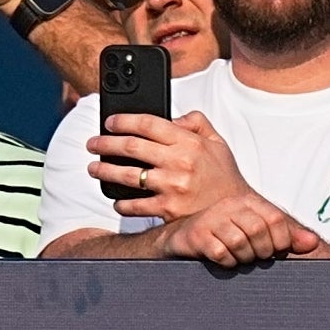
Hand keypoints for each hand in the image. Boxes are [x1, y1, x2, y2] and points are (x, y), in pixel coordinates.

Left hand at [94, 109, 255, 227]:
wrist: (237, 212)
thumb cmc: (224, 176)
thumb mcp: (216, 142)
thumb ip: (195, 122)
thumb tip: (171, 117)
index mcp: (189, 142)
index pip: (147, 124)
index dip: (123, 120)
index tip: (109, 122)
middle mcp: (179, 162)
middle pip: (130, 147)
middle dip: (105, 143)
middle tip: (92, 144)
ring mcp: (173, 187)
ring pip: (128, 175)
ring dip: (105, 171)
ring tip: (94, 168)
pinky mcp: (169, 210)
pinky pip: (136, 205)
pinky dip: (122, 203)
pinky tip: (116, 200)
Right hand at [166, 191, 311, 271]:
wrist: (184, 238)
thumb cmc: (224, 236)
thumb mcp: (258, 233)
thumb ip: (287, 237)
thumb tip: (313, 243)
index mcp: (247, 202)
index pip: (276, 219)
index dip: (281, 241)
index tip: (274, 250)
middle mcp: (228, 206)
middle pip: (259, 231)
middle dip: (261, 251)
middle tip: (253, 255)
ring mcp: (210, 219)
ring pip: (240, 243)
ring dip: (242, 258)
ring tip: (236, 256)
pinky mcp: (196, 235)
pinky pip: (221, 253)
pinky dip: (226, 262)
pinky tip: (221, 258)